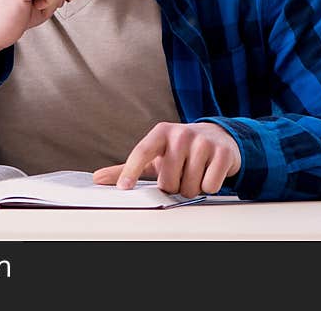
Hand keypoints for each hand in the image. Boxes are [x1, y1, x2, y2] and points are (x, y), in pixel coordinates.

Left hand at [93, 122, 240, 197]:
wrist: (219, 137)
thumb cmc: (181, 149)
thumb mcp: (155, 155)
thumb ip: (127, 167)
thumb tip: (97, 178)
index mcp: (161, 132)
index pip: (142, 152)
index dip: (131, 171)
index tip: (124, 187)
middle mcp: (181, 134)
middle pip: (168, 181)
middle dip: (173, 186)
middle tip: (180, 174)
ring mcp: (203, 142)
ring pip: (189, 187)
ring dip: (191, 188)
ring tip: (194, 172)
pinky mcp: (222, 153)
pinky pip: (209, 186)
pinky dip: (209, 187)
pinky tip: (209, 173)